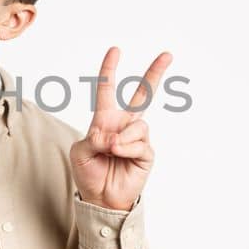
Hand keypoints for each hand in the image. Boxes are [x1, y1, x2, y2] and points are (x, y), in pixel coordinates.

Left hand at [70, 47, 172, 211]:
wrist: (100, 199)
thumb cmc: (89, 173)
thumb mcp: (80, 152)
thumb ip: (93, 138)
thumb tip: (113, 135)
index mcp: (105, 119)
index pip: (107, 90)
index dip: (110, 69)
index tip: (115, 50)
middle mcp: (124, 125)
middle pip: (143, 95)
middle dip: (155, 73)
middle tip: (168, 54)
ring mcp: (137, 138)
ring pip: (138, 125)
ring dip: (122, 138)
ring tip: (111, 150)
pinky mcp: (146, 153)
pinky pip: (140, 143)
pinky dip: (127, 149)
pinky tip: (119, 155)